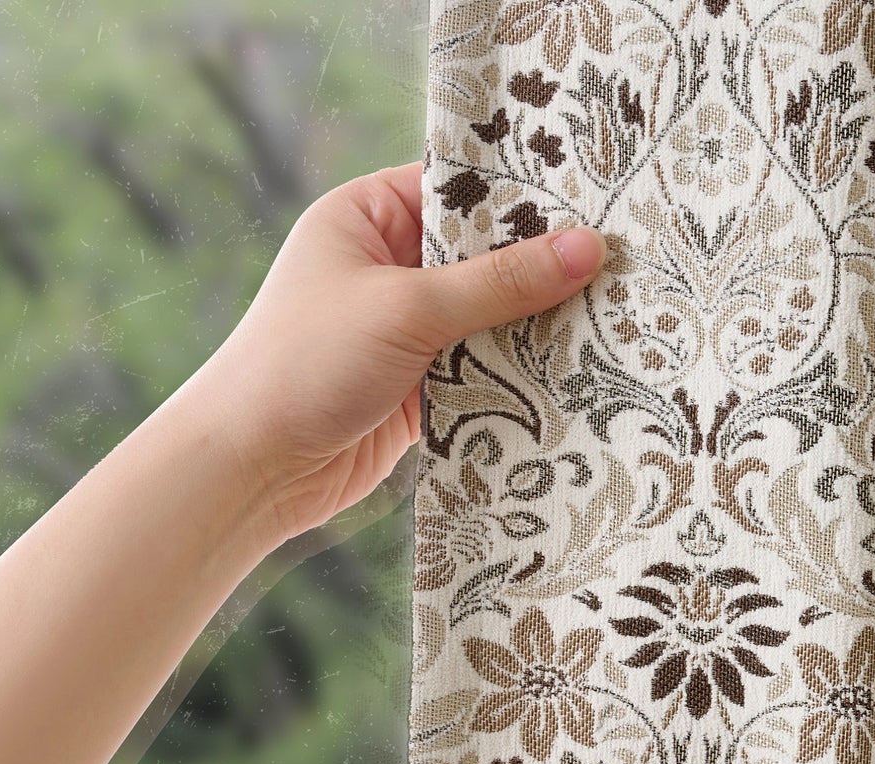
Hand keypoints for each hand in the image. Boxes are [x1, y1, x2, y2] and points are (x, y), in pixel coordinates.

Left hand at [183, 160, 605, 550]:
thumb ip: (499, 283)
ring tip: (613, 319)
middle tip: (621, 264)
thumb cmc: (308, 363)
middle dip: (541, 269)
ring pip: (489, 318)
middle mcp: (388, 266)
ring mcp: (406, 330)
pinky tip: (573, 374)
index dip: (523, 195)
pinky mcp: (420, 388)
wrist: (254, 466)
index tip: (594, 202)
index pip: (460, 187)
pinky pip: (482, 370)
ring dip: (534, 328)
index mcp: (368, 215)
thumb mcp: (409, 308)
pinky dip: (517, 376)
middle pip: (483, 256)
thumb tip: (588, 249)